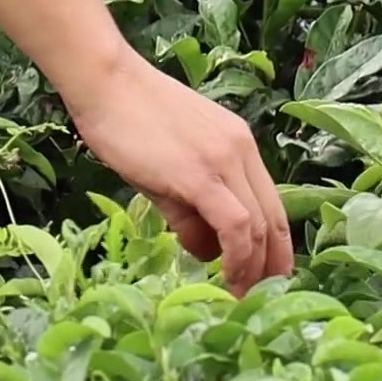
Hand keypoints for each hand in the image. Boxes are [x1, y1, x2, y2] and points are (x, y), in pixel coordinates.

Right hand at [65, 53, 292, 294]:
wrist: (106, 83)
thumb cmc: (128, 121)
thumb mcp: (167, 170)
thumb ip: (188, 210)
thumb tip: (203, 249)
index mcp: (240, 146)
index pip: (272, 204)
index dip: (275, 246)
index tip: (267, 276)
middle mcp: (242, 152)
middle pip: (274, 218)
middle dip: (271, 264)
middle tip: (261, 297)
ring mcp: (225, 161)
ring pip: (259, 225)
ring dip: (253, 266)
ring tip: (239, 294)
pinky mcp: (201, 174)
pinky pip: (235, 223)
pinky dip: (237, 254)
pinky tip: (226, 275)